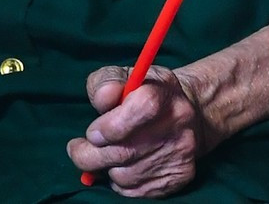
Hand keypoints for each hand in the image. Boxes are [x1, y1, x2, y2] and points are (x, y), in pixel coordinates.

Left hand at [68, 65, 224, 197]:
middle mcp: (177, 126)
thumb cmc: (146, 93)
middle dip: (90, 155)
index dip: (110, 125)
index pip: (141, 109)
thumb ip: (106, 82)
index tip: (92, 132)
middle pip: (124, 152)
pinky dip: (121, 182)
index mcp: (164, 94)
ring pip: (125, 176)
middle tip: (78, 149)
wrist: (189, 114)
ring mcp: (180, 154)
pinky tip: (125, 166)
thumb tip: (101, 100)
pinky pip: (135, 191)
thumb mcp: (125, 77)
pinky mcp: (179, 178)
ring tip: (109, 154)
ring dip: (107, 168)